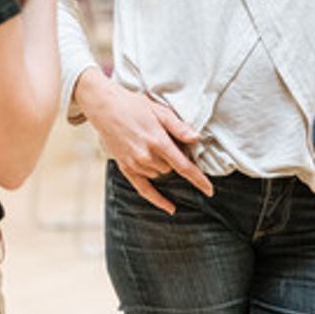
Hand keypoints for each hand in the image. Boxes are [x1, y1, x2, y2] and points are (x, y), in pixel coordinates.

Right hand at [76, 71, 212, 214]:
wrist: (105, 107)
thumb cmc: (134, 105)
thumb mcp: (160, 111)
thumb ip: (178, 127)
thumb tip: (196, 138)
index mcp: (158, 141)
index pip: (183, 166)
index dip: (198, 179)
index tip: (210, 190)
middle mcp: (146, 156)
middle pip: (172, 169)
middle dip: (176, 159)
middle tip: (169, 141)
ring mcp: (135, 164)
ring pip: (160, 175)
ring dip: (164, 166)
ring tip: (155, 145)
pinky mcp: (125, 167)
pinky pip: (143, 189)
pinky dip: (157, 199)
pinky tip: (170, 208)